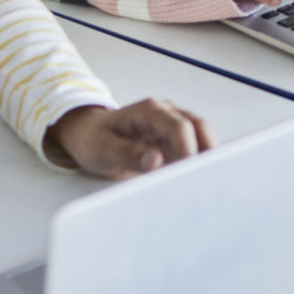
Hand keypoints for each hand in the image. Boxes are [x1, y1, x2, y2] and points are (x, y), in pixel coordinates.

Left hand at [49, 99, 214, 179]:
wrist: (87, 134)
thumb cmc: (93, 138)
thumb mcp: (103, 149)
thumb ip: (128, 154)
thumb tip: (155, 160)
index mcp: (149, 111)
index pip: (180, 126)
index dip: (188, 149)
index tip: (189, 171)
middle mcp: (165, 114)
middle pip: (199, 127)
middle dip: (206, 151)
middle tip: (204, 178)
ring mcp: (171, 126)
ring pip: (201, 137)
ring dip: (203, 158)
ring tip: (199, 182)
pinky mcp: (173, 141)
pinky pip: (192, 149)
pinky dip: (194, 164)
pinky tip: (190, 181)